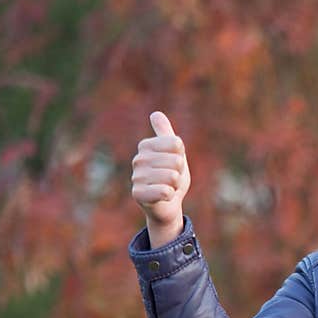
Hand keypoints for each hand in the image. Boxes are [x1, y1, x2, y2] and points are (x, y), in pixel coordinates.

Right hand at [131, 111, 190, 245]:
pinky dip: (170, 195)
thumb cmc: (171, 176)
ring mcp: (136, 177)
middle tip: (172, 179)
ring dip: (175, 185)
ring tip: (168, 187)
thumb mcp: (175, 153)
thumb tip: (155, 113)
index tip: (175, 164)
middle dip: (180, 173)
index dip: (181, 156)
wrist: (168, 204)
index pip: (176, 144)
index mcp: (146, 146)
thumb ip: (166, 134)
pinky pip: (165, 191)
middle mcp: (138, 159)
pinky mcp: (137, 194)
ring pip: (172, 177)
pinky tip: (163, 196)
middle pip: (176, 161)